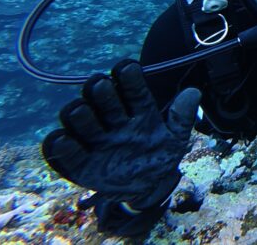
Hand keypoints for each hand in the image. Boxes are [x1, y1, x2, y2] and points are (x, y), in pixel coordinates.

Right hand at [42, 60, 200, 208]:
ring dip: (80, 113)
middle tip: (101, 86)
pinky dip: (62, 145)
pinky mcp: (80, 162)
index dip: (129, 77)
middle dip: (100, 90)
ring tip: (82, 110)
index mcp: (137, 111)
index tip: (128, 67)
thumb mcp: (175, 140)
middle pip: (102, 97)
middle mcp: (113, 119)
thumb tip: (194, 92)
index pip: (133, 89)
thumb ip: (182, 118)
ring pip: (79, 117)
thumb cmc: (160, 157)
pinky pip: (64, 152)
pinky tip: (64, 140)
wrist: (148, 188)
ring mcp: (96, 139)